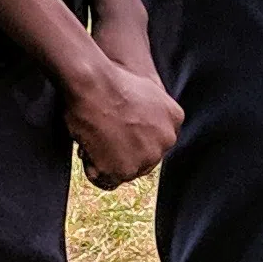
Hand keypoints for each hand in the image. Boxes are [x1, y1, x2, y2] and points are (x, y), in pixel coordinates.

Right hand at [64, 42, 181, 187]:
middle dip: (123, 152)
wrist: (94, 84)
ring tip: (93, 140)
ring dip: (108, 161)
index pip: (157, 140)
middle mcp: (166, 140)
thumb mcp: (147, 87)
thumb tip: (140, 125)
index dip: (134, 138)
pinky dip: (95, 170)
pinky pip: (108, 181)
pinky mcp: (125, 170)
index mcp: (175, 119)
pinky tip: (88, 153)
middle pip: (144, 159)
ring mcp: (147, 157)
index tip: (118, 130)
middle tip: (102, 136)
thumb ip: (151, 110)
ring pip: (127, 171)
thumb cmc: (111, 80)